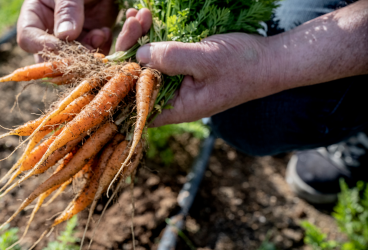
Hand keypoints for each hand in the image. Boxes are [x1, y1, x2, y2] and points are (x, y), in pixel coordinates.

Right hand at [17, 0, 118, 61]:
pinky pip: (92, 57)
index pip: (28, 39)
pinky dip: (101, 48)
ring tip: (99, 34)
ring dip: (88, 53)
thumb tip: (65, 36)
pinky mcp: (88, 42)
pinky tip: (105, 32)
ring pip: (73, 61)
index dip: (41, 46)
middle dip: (68, 57)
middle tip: (84, 51)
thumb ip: (66, 10)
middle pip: (50, 57)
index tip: (58, 45)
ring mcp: (69, 40)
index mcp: (34, 16)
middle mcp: (49, 32)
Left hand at [117, 3, 367, 126]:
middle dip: (130, 48)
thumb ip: (171, 58)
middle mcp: (172, 97)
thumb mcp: (205, 60)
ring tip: (140, 14)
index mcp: (175, 107)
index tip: (117, 53)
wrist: (271, 60)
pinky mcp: (183, 67)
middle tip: (134, 22)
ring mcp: (177, 81)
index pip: (136, 100)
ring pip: (147, 62)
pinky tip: (146, 18)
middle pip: (137, 77)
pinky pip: (160, 53)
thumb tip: (138, 55)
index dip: (121, 79)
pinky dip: (152, 36)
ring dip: (140, 37)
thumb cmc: (243, 65)